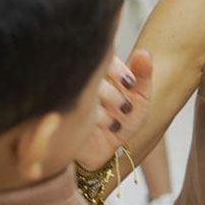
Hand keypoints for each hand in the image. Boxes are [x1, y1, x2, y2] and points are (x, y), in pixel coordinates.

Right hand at [75, 49, 152, 171]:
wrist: (104, 151)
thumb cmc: (122, 120)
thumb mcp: (139, 99)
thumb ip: (143, 75)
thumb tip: (144, 53)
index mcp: (96, 69)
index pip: (102, 57)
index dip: (118, 70)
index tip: (129, 84)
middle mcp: (79, 80)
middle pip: (92, 76)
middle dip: (113, 94)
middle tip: (125, 107)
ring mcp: (67, 98)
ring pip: (85, 94)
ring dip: (105, 111)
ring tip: (115, 123)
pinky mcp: (60, 117)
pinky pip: (76, 113)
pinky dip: (94, 121)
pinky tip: (104, 129)